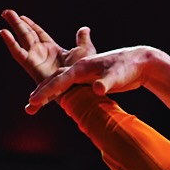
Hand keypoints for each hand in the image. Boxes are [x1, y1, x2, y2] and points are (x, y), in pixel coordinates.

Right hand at [0, 9, 96, 82]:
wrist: (80, 85)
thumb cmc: (84, 72)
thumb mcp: (84, 51)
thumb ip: (82, 39)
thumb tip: (85, 29)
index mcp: (52, 49)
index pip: (38, 34)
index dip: (30, 25)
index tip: (22, 16)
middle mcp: (41, 53)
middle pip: (26, 34)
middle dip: (17, 22)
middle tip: (6, 12)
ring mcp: (35, 58)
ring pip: (21, 39)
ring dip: (13, 27)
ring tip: (5, 14)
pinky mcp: (31, 65)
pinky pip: (18, 53)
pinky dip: (10, 42)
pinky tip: (3, 32)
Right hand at [26, 45, 161, 114]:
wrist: (139, 62)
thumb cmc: (128, 68)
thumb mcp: (117, 76)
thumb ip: (105, 83)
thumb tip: (97, 89)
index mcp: (81, 67)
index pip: (59, 81)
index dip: (46, 92)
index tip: (34, 101)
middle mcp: (79, 69)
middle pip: (55, 81)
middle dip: (41, 93)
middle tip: (30, 107)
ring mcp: (84, 74)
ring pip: (60, 83)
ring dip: (47, 92)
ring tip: (35, 103)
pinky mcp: (89, 79)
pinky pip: (69, 86)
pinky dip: (59, 92)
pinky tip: (55, 99)